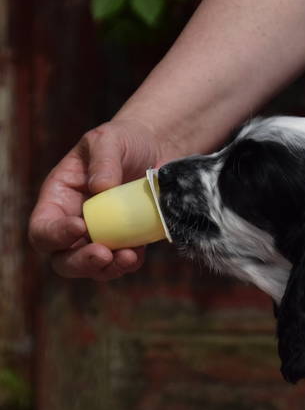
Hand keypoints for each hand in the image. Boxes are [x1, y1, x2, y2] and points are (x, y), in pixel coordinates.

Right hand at [27, 118, 166, 279]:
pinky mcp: (128, 242)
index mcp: (59, 199)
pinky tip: (138, 254)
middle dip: (80, 262)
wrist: (158, 150)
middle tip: (103, 254)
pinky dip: (129, 265)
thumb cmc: (124, 142)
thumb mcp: (108, 140)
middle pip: (63, 258)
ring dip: (108, 269)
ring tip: (128, 256)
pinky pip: (123, 264)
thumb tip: (100, 188)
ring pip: (93, 268)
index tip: (79, 226)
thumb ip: (103, 160)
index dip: (55, 234)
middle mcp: (75, 222)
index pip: (42, 228)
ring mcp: (102, 236)